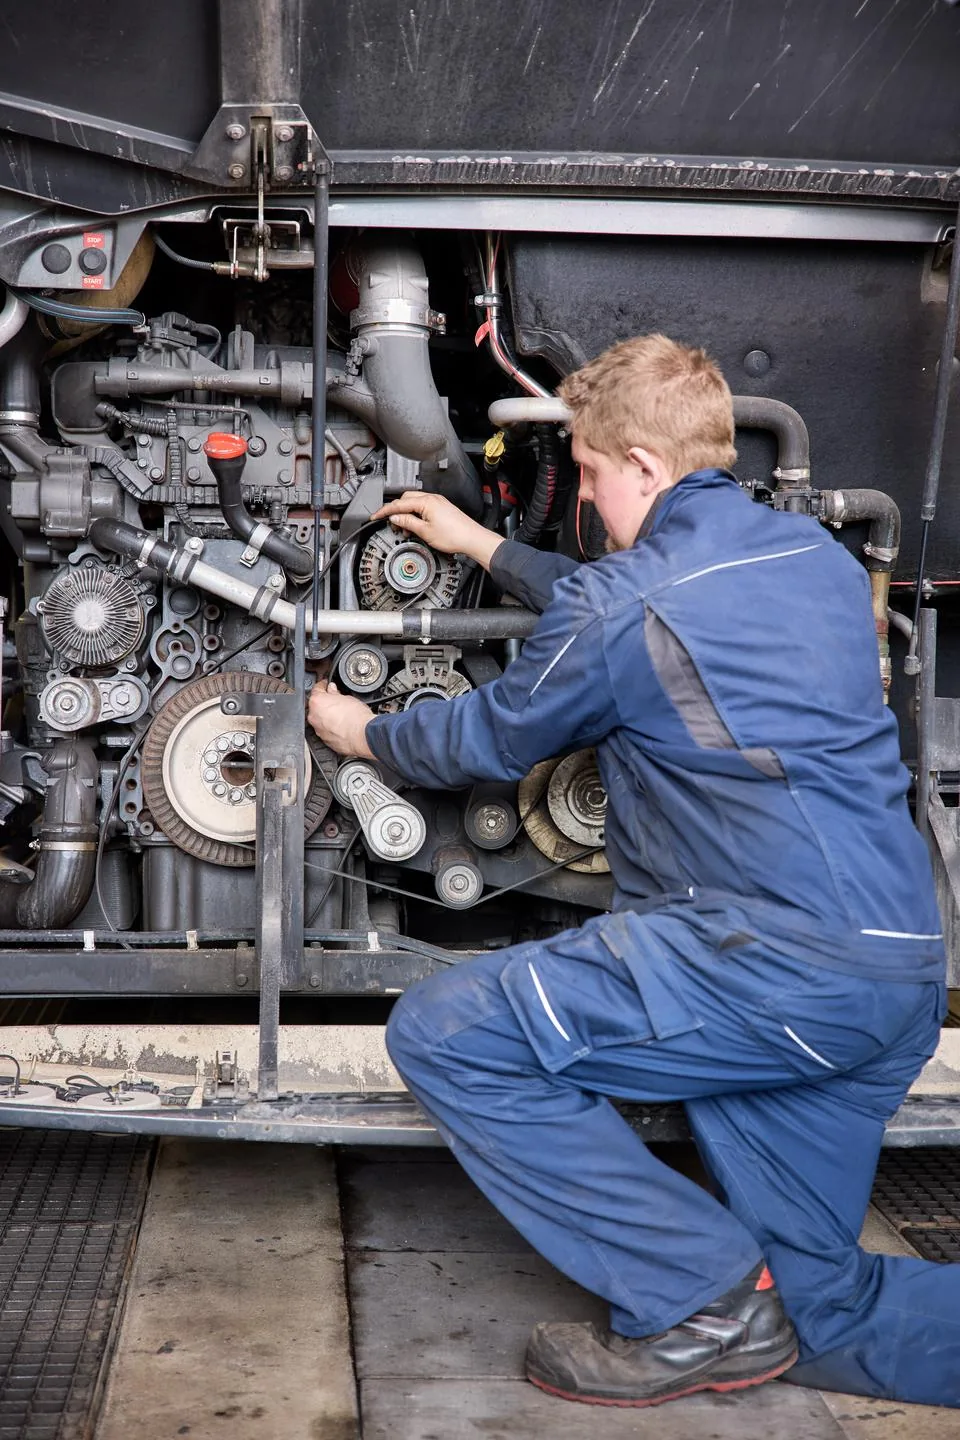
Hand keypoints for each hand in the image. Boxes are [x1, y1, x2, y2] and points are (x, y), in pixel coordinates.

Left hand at [307, 680, 374, 758]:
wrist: (362, 736)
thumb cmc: (356, 717)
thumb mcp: (347, 698)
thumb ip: (335, 693)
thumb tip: (332, 690)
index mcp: (317, 702)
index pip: (317, 689)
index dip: (323, 685)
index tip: (327, 685)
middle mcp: (314, 716)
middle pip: (316, 706)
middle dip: (325, 702)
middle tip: (336, 700)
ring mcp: (318, 730)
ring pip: (320, 719)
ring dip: (327, 716)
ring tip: (341, 715)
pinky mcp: (325, 740)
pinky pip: (325, 730)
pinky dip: (331, 727)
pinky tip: (342, 726)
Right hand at [372, 491, 503, 570]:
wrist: (472, 538)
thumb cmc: (454, 536)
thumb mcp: (424, 532)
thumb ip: (407, 522)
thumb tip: (395, 517)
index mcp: (426, 502)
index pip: (399, 504)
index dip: (385, 511)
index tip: (375, 516)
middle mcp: (432, 498)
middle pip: (406, 499)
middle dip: (396, 510)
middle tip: (390, 523)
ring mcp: (438, 502)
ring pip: (414, 502)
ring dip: (406, 513)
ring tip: (405, 528)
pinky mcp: (442, 507)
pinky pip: (423, 506)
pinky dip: (416, 514)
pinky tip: (415, 525)